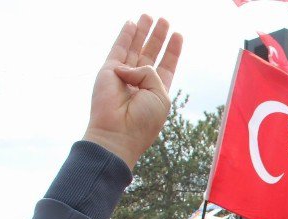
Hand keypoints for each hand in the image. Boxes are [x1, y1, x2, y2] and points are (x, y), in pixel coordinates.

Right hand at [82, 15, 182, 169]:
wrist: (118, 133)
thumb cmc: (143, 120)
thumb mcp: (159, 95)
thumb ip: (151, 73)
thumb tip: (129, 66)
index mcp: (156, 92)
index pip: (166, 66)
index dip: (172, 51)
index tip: (178, 35)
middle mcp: (140, 82)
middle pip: (151, 54)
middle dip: (158, 37)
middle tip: (164, 20)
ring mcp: (123, 76)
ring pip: (135, 48)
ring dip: (143, 32)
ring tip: (150, 16)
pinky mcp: (108, 71)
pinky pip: (119, 48)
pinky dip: (126, 36)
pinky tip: (132, 23)